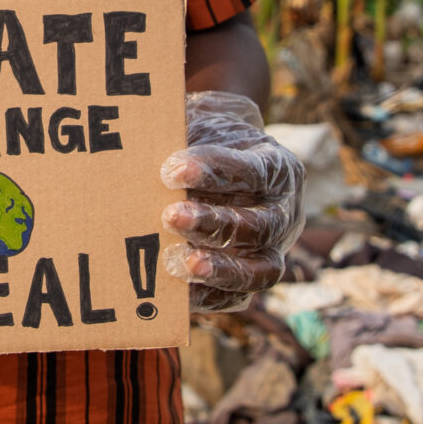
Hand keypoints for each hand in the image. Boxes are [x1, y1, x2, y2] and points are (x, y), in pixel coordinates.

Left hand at [158, 91, 301, 312]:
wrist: (222, 157)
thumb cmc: (206, 140)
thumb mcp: (199, 126)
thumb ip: (181, 136)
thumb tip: (139, 147)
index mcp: (277, 168)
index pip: (252, 171)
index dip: (215, 171)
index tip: (172, 169)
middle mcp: (284, 212)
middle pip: (259, 226)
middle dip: (213, 224)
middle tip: (170, 216)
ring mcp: (273, 250)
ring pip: (260, 269)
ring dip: (218, 268)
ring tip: (177, 263)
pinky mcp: (252, 278)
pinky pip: (237, 297)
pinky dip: (207, 297)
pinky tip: (174, 294)